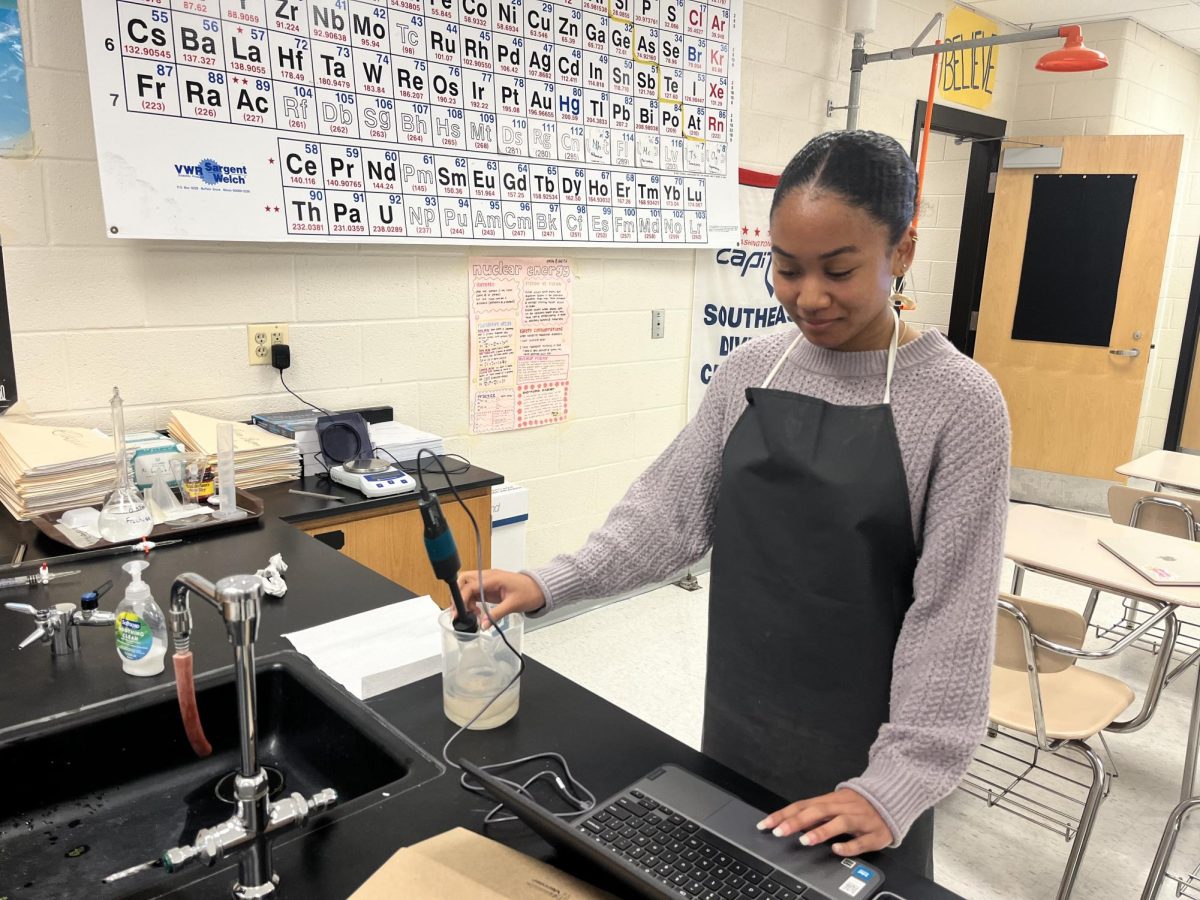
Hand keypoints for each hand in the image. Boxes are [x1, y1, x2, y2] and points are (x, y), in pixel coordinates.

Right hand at [457, 568, 545, 626]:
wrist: (539, 588)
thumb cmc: (529, 592)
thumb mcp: (513, 605)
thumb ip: (496, 614)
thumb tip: (483, 624)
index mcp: (493, 578)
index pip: (470, 585)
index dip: (462, 598)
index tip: (459, 611)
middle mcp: (488, 577)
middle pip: (464, 581)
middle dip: (458, 596)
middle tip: (460, 612)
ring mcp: (488, 582)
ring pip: (467, 586)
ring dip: (465, 600)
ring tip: (471, 614)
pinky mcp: (489, 588)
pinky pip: (474, 592)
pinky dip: (471, 601)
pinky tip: (477, 612)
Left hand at [756, 788, 892, 856]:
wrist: (892, 799)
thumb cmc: (857, 805)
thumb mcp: (834, 805)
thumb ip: (814, 814)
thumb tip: (789, 822)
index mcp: (831, 800)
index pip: (803, 805)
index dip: (784, 814)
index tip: (766, 824)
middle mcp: (843, 807)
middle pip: (818, 811)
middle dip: (797, 822)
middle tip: (779, 832)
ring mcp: (860, 819)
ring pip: (840, 823)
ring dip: (821, 831)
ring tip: (805, 841)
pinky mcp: (875, 834)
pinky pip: (862, 840)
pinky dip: (849, 845)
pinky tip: (837, 849)